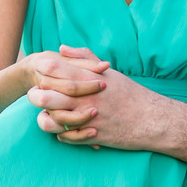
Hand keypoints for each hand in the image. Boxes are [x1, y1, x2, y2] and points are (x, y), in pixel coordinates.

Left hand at [28, 46, 159, 150]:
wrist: (153, 121)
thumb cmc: (132, 95)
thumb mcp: (111, 73)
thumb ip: (85, 58)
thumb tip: (62, 48)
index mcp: (91, 80)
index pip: (59, 71)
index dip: (45, 70)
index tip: (38, 69)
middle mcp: (87, 99)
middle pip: (48, 96)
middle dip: (36, 95)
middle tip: (33, 94)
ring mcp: (88, 119)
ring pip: (53, 120)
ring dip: (46, 118)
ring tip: (45, 113)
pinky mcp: (92, 136)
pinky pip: (66, 137)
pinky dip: (61, 134)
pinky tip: (62, 129)